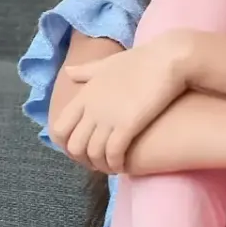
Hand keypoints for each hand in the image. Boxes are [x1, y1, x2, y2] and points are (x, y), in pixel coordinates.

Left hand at [56, 37, 190, 172]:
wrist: (167, 58)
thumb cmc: (140, 61)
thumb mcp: (106, 64)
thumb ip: (86, 72)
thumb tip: (69, 72)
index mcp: (83, 95)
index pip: (59, 128)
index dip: (66, 146)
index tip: (81, 150)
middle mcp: (91, 108)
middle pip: (73, 146)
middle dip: (83, 160)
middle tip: (96, 163)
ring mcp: (108, 117)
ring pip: (92, 153)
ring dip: (100, 165)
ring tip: (110, 167)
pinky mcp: (127, 125)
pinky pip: (113, 154)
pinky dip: (115, 164)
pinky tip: (122, 166)